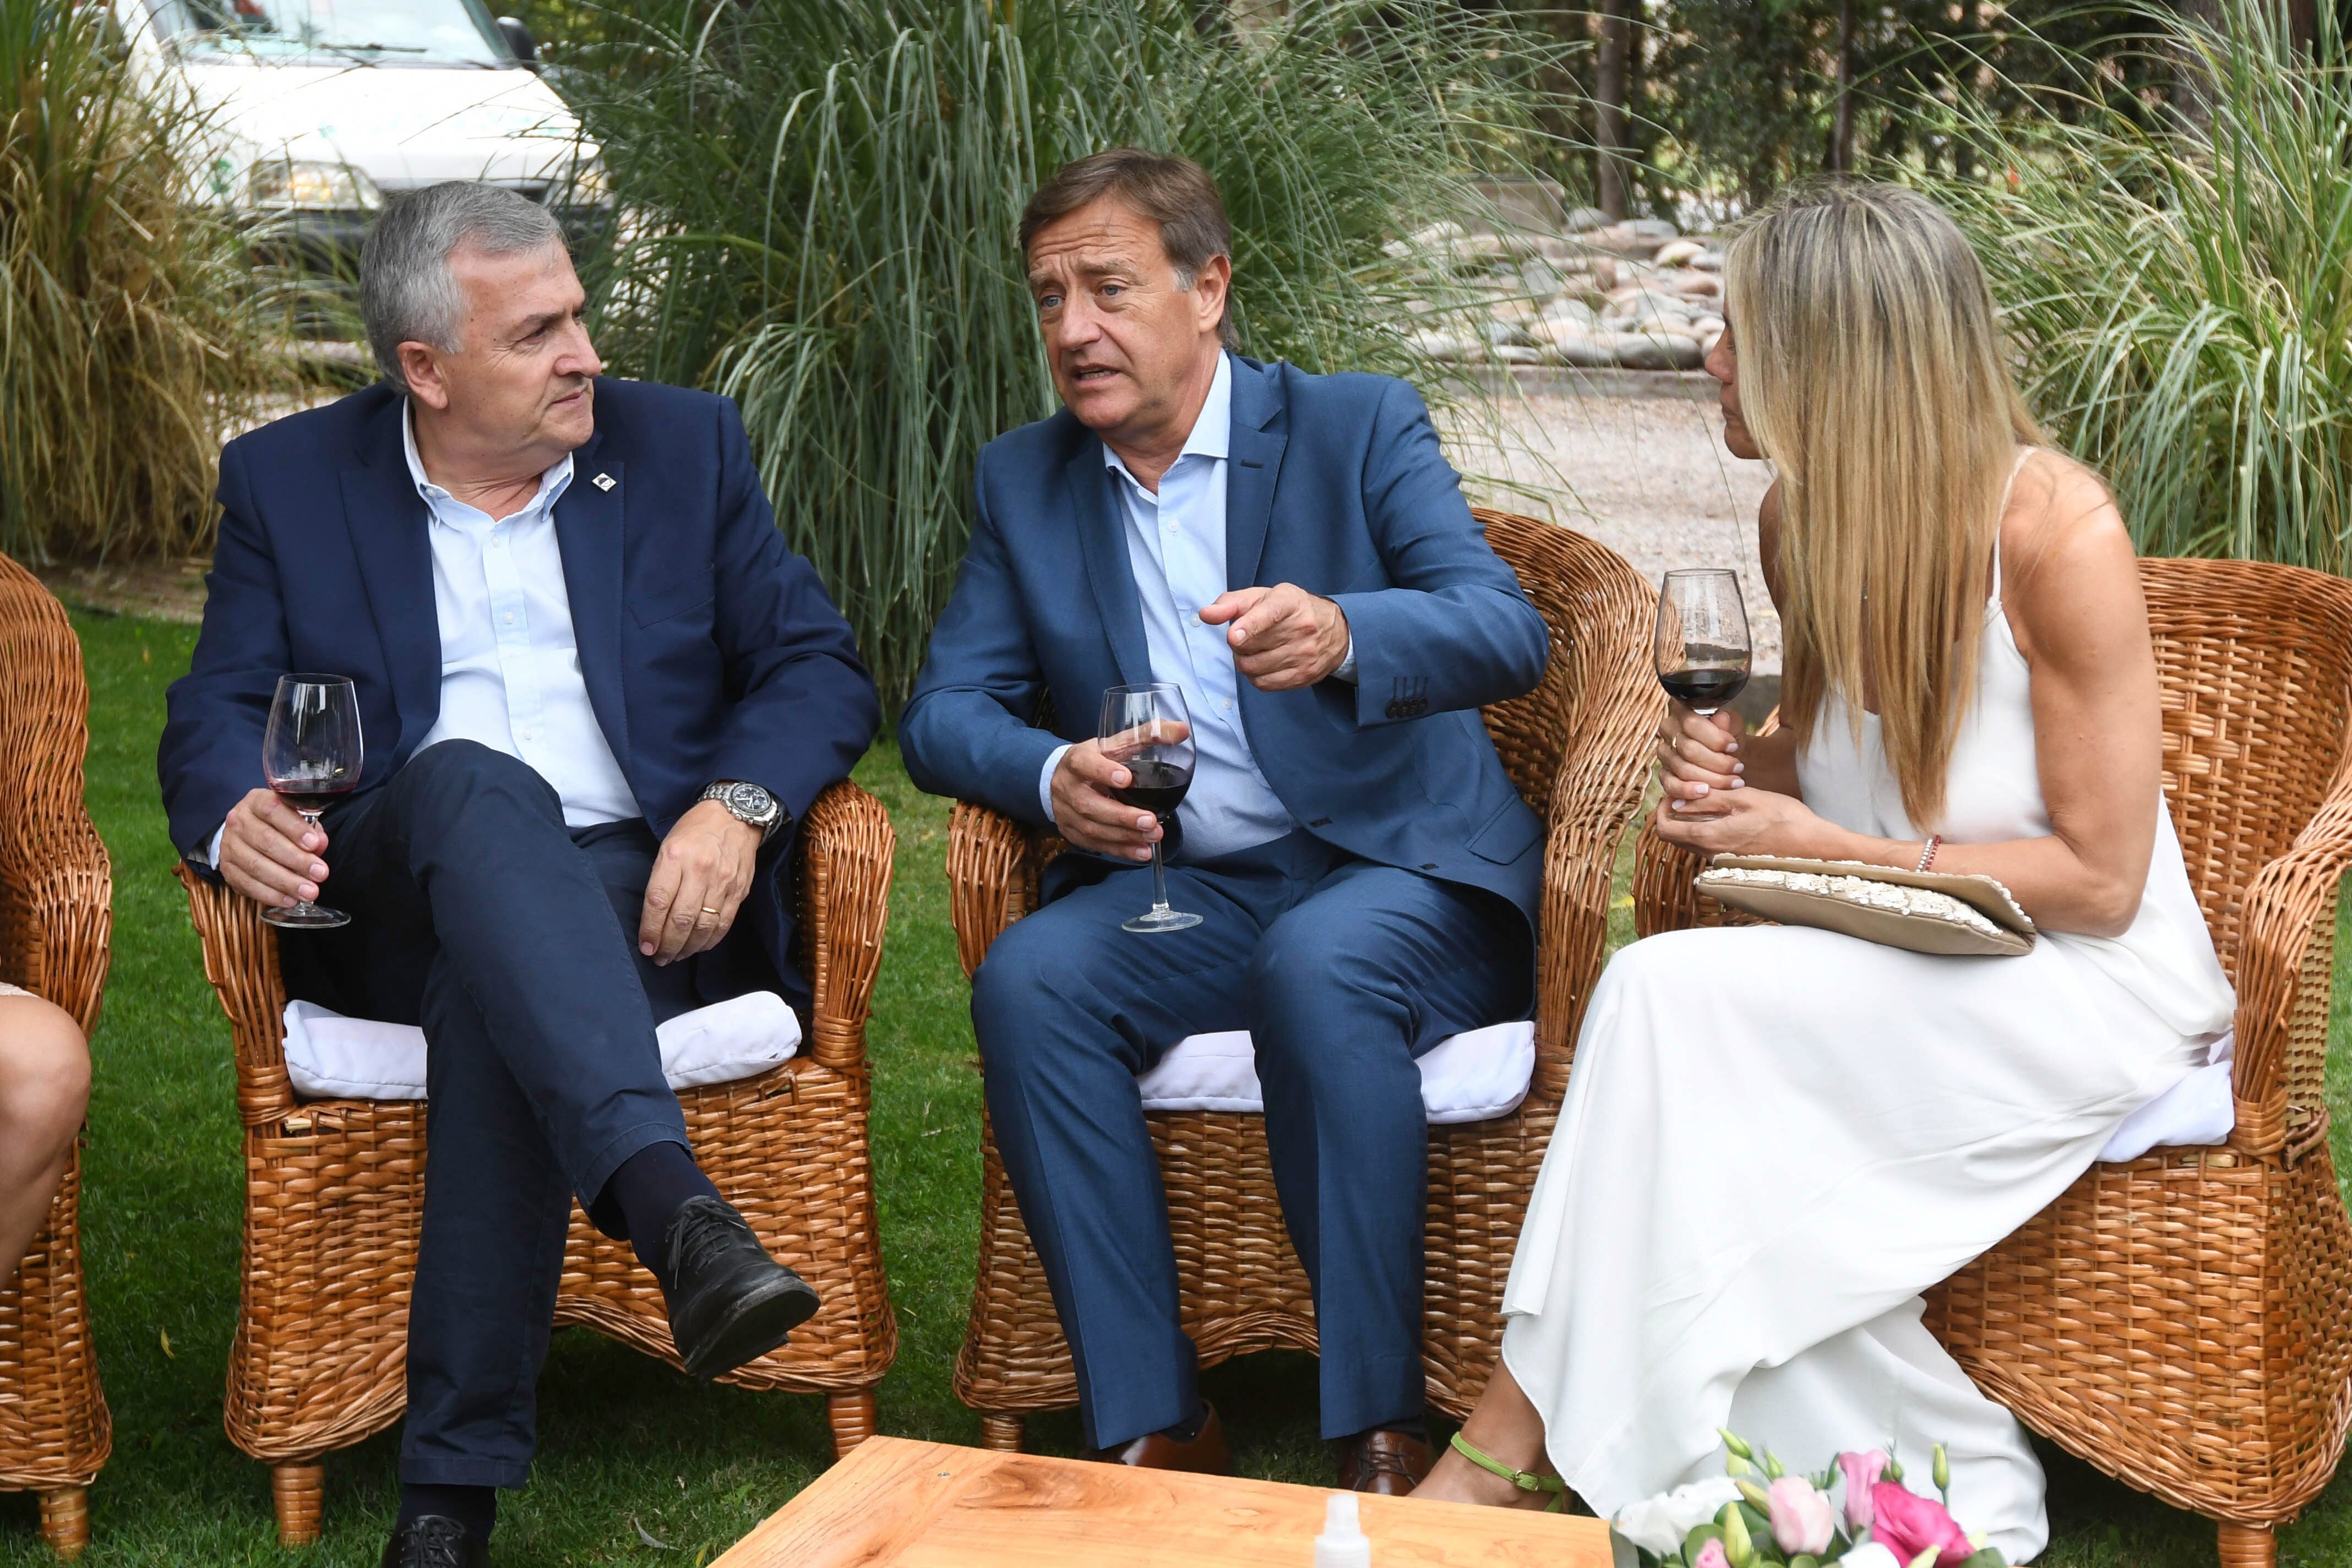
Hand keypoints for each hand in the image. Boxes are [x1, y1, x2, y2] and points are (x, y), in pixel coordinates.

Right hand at [219, 787, 329, 909]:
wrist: (246, 834)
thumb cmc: (279, 825)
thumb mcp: (296, 819)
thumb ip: (311, 829)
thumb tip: (320, 843)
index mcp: (256, 801)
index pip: (273, 810)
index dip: (294, 827)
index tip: (314, 844)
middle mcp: (238, 821)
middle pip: (266, 841)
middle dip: (297, 860)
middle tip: (320, 874)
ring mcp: (229, 846)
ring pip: (256, 866)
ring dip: (286, 882)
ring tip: (309, 892)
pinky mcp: (227, 870)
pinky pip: (248, 885)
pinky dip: (271, 895)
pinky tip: (290, 900)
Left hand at [640, 800, 761, 965]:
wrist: (735, 816)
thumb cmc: (695, 830)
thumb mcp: (668, 845)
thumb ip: (661, 879)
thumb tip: (654, 917)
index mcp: (675, 856)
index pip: (659, 901)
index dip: (651, 930)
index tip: (646, 947)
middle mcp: (700, 870)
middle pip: (681, 919)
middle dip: (668, 945)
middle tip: (660, 958)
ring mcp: (723, 881)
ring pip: (703, 926)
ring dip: (688, 948)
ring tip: (677, 956)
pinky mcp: (739, 890)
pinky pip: (724, 923)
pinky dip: (710, 940)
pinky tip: (699, 947)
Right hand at [1051, 735, 1180, 860]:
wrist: (1064, 779)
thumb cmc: (1095, 759)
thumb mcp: (1114, 744)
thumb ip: (1146, 736)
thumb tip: (1181, 730)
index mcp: (1075, 760)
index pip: (1083, 764)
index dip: (1102, 771)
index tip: (1126, 778)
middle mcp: (1066, 787)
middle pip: (1089, 805)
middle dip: (1122, 816)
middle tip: (1150, 821)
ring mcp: (1066, 813)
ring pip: (1093, 829)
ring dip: (1125, 835)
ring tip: (1153, 835)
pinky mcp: (1072, 832)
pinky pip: (1096, 845)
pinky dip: (1120, 850)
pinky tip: (1142, 852)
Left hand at [1199, 584, 1348, 689]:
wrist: (1335, 630)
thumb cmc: (1290, 609)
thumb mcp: (1263, 596)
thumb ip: (1231, 603)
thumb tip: (1205, 614)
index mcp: (1289, 602)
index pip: (1268, 614)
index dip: (1248, 626)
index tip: (1233, 636)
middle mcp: (1302, 628)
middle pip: (1251, 645)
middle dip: (1238, 643)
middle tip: (1244, 637)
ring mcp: (1305, 654)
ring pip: (1254, 667)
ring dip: (1244, 661)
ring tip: (1252, 651)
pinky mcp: (1304, 676)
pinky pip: (1264, 684)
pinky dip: (1255, 676)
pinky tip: (1262, 664)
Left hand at [1651, 785, 1838, 858]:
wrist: (1814, 847)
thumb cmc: (1784, 819)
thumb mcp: (1745, 799)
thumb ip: (1709, 800)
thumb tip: (1679, 800)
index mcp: (1709, 837)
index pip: (1664, 829)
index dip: (1661, 809)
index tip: (1673, 793)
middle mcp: (1710, 854)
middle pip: (1674, 837)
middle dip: (1673, 814)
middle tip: (1689, 794)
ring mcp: (1722, 861)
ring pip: (1690, 842)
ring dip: (1690, 822)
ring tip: (1708, 801)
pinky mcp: (1734, 862)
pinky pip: (1708, 846)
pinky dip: (1707, 830)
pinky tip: (1726, 816)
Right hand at [1655, 700, 1744, 810]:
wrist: (1727, 756)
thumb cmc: (1728, 738)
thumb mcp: (1733, 726)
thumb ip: (1728, 721)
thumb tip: (1721, 719)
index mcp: (1682, 711)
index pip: (1692, 724)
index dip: (1715, 738)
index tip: (1734, 747)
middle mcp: (1668, 730)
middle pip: (1689, 750)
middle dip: (1718, 762)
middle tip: (1738, 768)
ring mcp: (1664, 753)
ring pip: (1684, 769)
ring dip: (1712, 779)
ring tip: (1733, 782)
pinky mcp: (1664, 774)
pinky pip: (1671, 785)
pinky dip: (1689, 791)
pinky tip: (1705, 792)